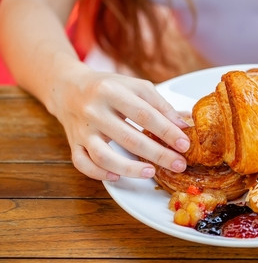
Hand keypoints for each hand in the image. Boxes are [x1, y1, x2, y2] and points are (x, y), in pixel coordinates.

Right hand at [53, 70, 189, 180]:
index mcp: (112, 91)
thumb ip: (159, 104)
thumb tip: (182, 125)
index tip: (184, 144)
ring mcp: (82, 130)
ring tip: (151, 172)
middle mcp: (94, 111)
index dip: (167, 131)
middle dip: (158, 154)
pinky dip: (99, 173)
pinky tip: (117, 176)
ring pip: (104, 156)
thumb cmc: (109, 87)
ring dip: (130, 168)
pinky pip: (83, 163)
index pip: (144, 114)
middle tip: (178, 164)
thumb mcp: (135, 86)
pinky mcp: (73, 143)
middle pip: (129, 138)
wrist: (68, 88)